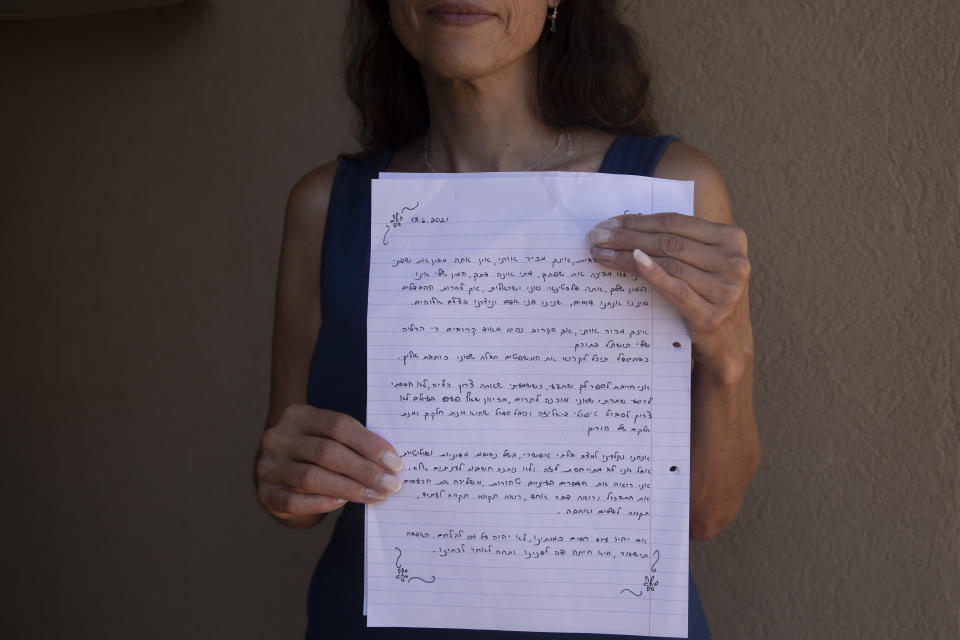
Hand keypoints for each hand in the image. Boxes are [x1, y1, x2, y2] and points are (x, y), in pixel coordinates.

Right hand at [256, 404, 403, 521]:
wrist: (279, 472)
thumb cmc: (315, 452)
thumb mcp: (328, 437)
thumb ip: (352, 443)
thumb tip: (390, 462)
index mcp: (298, 415)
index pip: (337, 424)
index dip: (368, 443)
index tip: (394, 462)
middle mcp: (278, 438)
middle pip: (326, 452)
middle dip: (364, 470)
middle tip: (390, 484)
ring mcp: (268, 466)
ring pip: (311, 478)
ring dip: (349, 488)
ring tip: (374, 496)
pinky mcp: (265, 494)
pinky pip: (295, 502)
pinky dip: (322, 503)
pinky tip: (342, 503)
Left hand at [586, 212, 751, 378]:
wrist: (728, 344)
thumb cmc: (707, 296)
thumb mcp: (704, 263)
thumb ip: (680, 243)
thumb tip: (626, 227)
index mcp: (732, 239)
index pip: (676, 222)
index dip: (639, 221)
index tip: (609, 223)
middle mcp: (733, 261)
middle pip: (668, 242)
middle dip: (627, 236)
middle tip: (596, 236)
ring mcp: (725, 289)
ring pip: (668, 263)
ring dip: (627, 255)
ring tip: (600, 253)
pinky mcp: (711, 315)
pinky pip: (676, 289)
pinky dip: (653, 273)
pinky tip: (632, 261)